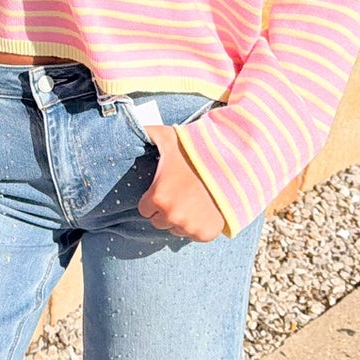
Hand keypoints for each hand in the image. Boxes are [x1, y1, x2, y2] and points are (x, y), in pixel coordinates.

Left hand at [138, 125, 229, 240]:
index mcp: (157, 198)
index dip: (153, 198)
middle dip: (166, 209)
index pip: (144, 209)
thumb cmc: (196, 151)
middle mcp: (171, 216)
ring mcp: (190, 227)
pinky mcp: (206, 234)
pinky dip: (198, 226)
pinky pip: (194, 235)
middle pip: (159, 221)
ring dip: (181, 219)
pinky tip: (205, 209)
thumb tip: (127, 124)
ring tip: (193, 199)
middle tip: (180, 193)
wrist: (232, 164)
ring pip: (176, 229)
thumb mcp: (168, 138)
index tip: (164, 188)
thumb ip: (146, 132)